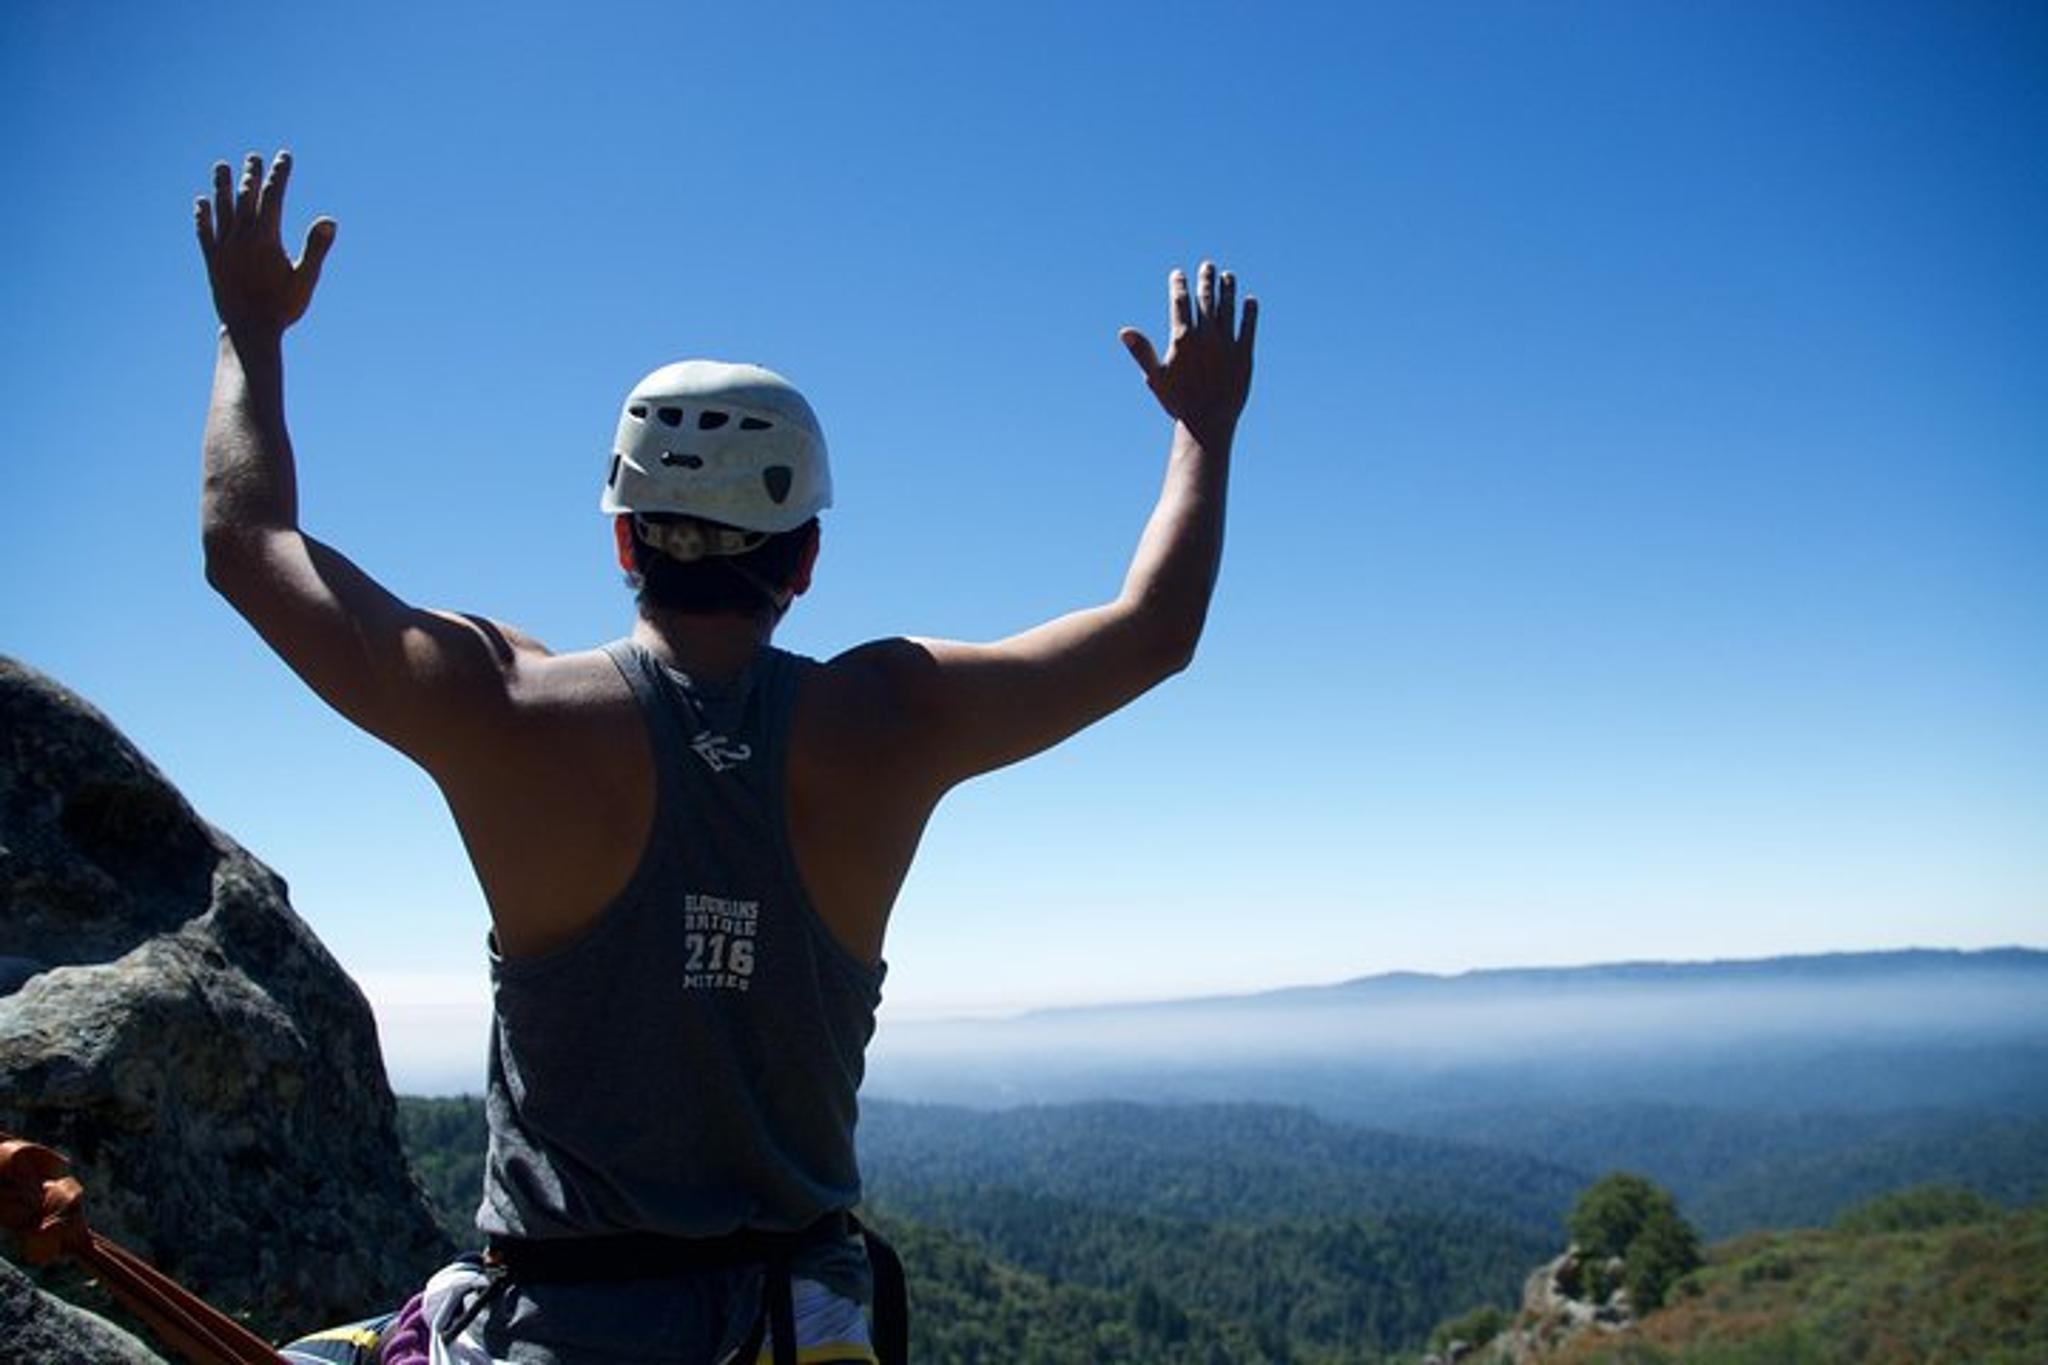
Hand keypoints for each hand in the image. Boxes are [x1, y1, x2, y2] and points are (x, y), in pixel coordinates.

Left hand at [195, 151, 335, 336]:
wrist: (250, 330)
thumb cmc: (282, 307)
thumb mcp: (306, 279)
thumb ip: (316, 248)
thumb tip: (329, 220)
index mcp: (265, 237)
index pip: (273, 196)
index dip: (279, 174)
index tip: (284, 157)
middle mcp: (241, 236)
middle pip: (245, 196)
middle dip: (251, 174)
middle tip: (254, 157)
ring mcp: (223, 247)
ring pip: (221, 208)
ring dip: (221, 185)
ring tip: (221, 166)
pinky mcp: (212, 260)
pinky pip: (204, 232)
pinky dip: (203, 216)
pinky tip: (202, 203)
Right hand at [1119, 261, 1257, 444]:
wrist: (1208, 421)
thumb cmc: (1179, 402)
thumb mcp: (1155, 377)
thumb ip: (1142, 351)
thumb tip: (1123, 331)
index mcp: (1183, 338)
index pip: (1179, 302)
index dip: (1178, 284)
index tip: (1178, 273)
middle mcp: (1206, 335)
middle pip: (1206, 299)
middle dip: (1206, 280)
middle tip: (1208, 265)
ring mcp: (1227, 343)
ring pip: (1228, 308)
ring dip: (1228, 290)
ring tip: (1228, 277)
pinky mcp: (1245, 354)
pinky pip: (1249, 327)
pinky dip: (1249, 312)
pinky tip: (1250, 301)